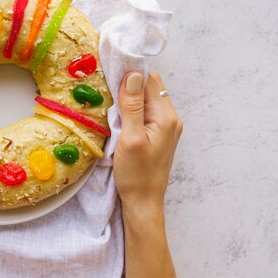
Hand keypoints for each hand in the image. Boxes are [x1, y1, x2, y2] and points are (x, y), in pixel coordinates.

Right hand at [112, 71, 182, 215]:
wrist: (143, 202)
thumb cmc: (136, 175)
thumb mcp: (130, 139)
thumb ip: (132, 106)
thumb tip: (133, 74)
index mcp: (166, 117)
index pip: (149, 81)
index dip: (129, 76)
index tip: (109, 77)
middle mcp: (170, 118)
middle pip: (149, 87)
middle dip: (128, 86)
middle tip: (107, 94)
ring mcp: (165, 126)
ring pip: (146, 99)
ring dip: (128, 99)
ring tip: (111, 108)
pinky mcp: (158, 134)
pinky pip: (144, 112)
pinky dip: (131, 111)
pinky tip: (118, 119)